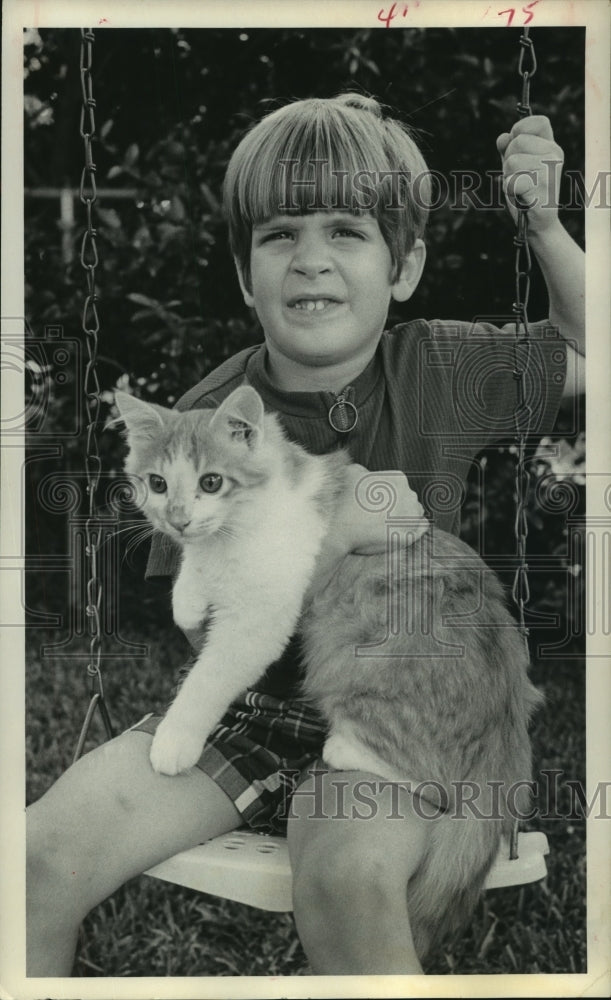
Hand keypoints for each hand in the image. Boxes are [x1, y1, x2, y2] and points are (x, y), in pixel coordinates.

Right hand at [308, 466, 427, 593]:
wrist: (338, 527)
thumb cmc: (343, 500)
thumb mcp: (351, 473)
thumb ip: (364, 469)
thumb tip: (366, 471)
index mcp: (398, 479)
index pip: (400, 485)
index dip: (388, 493)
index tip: (376, 501)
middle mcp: (409, 495)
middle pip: (409, 498)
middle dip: (398, 505)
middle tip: (379, 514)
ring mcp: (411, 516)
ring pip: (416, 512)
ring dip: (406, 516)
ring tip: (388, 523)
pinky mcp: (409, 535)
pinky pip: (421, 528)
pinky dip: (416, 528)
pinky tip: (404, 529)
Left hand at [496, 116, 563, 233]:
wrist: (538, 222)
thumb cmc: (526, 192)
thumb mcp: (515, 166)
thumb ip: (508, 148)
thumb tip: (502, 138)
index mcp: (551, 146)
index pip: (538, 122)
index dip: (520, 130)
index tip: (516, 147)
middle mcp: (555, 154)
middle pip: (518, 142)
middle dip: (508, 159)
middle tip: (518, 176)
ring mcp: (551, 171)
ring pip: (512, 162)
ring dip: (508, 176)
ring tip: (520, 187)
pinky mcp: (543, 189)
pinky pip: (511, 181)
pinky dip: (509, 190)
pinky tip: (520, 196)